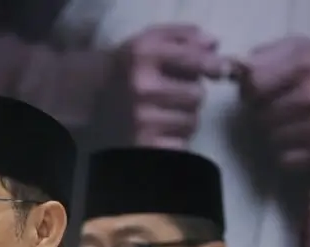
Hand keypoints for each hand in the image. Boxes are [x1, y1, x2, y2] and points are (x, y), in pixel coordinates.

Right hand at [114, 24, 224, 147]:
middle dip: (190, 95)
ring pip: (191, 121)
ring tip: (163, 114)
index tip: (221, 71)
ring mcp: (141, 119)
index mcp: (143, 56)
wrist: (88, 97)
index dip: (213, 66)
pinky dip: (176, 141)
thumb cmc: (128, 68)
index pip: (192, 60)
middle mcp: (141, 87)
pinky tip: (159, 134)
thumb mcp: (150, 41)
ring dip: (184, 119)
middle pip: (197, 95)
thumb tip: (214, 47)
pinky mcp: (142, 146)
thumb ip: (184, 37)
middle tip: (172, 96)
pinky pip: (180, 145)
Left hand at [238, 36, 309, 170]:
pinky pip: (284, 159)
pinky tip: (297, 136)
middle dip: (263, 110)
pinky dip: (285, 151)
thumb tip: (226, 66)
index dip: (251, 89)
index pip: (254, 85)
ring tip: (290, 118)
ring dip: (275, 131)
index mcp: (304, 66)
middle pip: (260, 115)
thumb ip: (256, 58)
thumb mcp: (290, 49)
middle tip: (278, 104)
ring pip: (271, 138)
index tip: (260, 88)